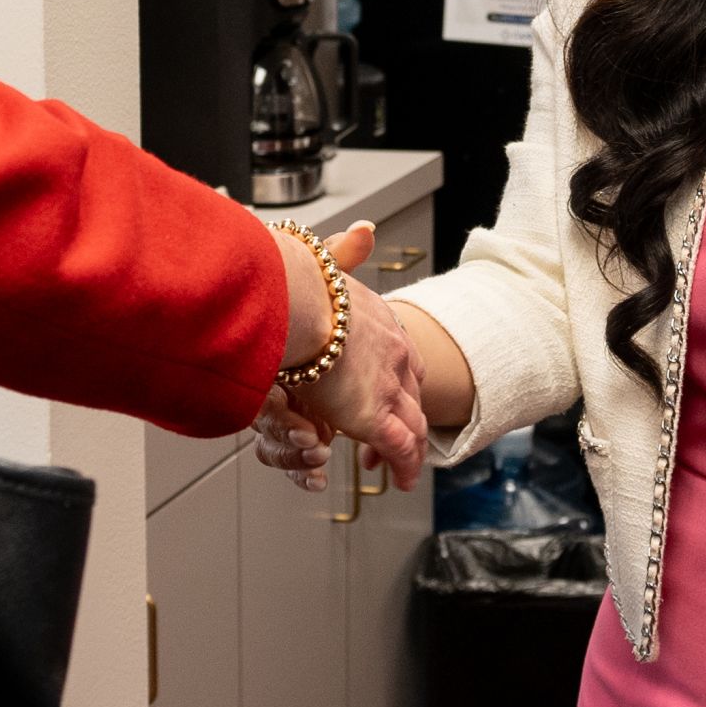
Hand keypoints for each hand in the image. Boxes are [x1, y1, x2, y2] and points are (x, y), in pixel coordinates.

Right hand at [260, 224, 423, 489]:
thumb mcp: (322, 259)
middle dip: (408, 416)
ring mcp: (385, 384)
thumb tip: (365, 230)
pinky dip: (402, 464)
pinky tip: (401, 477)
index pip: (403, 353)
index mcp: (378, 318)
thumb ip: (345, 251)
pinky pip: (397, 446)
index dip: (400, 375)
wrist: (293, 300)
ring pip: (410, 423)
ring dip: (408, 447)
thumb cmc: (293, 282)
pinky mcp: (372, 414)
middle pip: (412, 391)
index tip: (395, 389)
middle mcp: (392, 352)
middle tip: (402, 437)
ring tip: (404, 467)